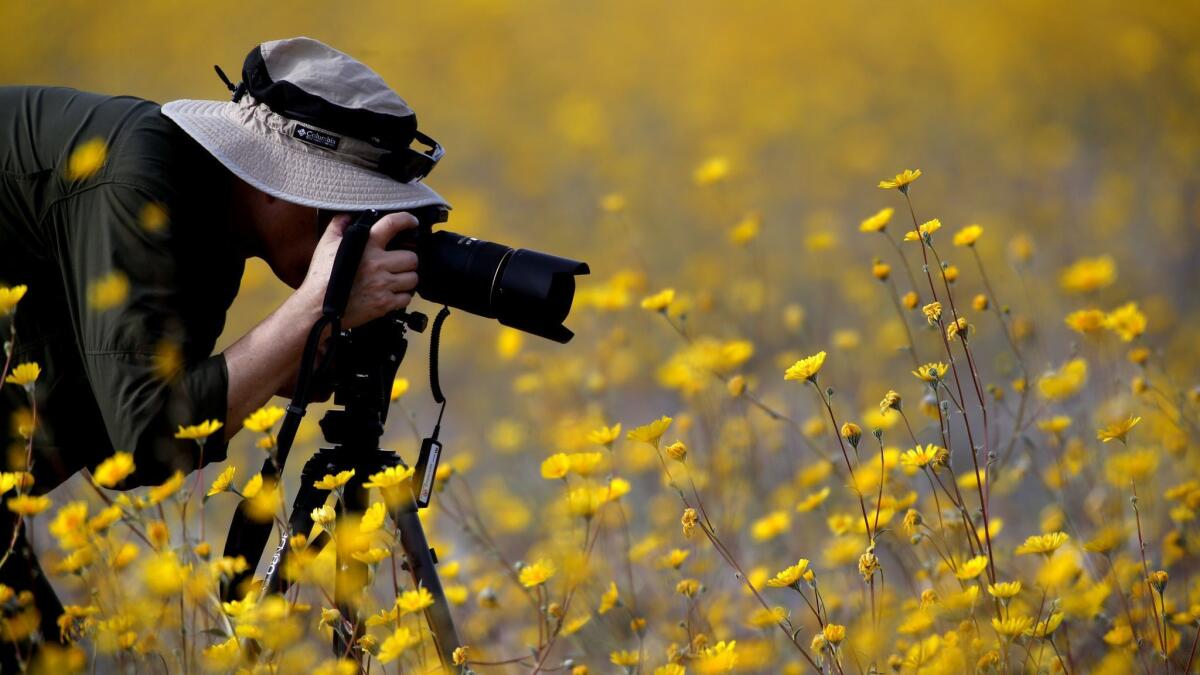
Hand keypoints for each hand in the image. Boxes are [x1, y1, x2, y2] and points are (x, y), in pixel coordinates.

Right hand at [301, 212, 419, 327]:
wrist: (317, 308)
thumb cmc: (320, 277)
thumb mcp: (326, 244)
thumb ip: (338, 226)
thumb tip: (348, 216)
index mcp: (365, 245)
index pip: (392, 224)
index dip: (407, 220)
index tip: (412, 223)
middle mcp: (377, 263)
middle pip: (412, 257)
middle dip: (407, 260)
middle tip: (399, 263)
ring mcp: (383, 284)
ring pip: (413, 278)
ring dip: (407, 279)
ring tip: (396, 279)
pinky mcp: (384, 304)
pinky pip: (406, 298)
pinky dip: (402, 297)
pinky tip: (391, 294)